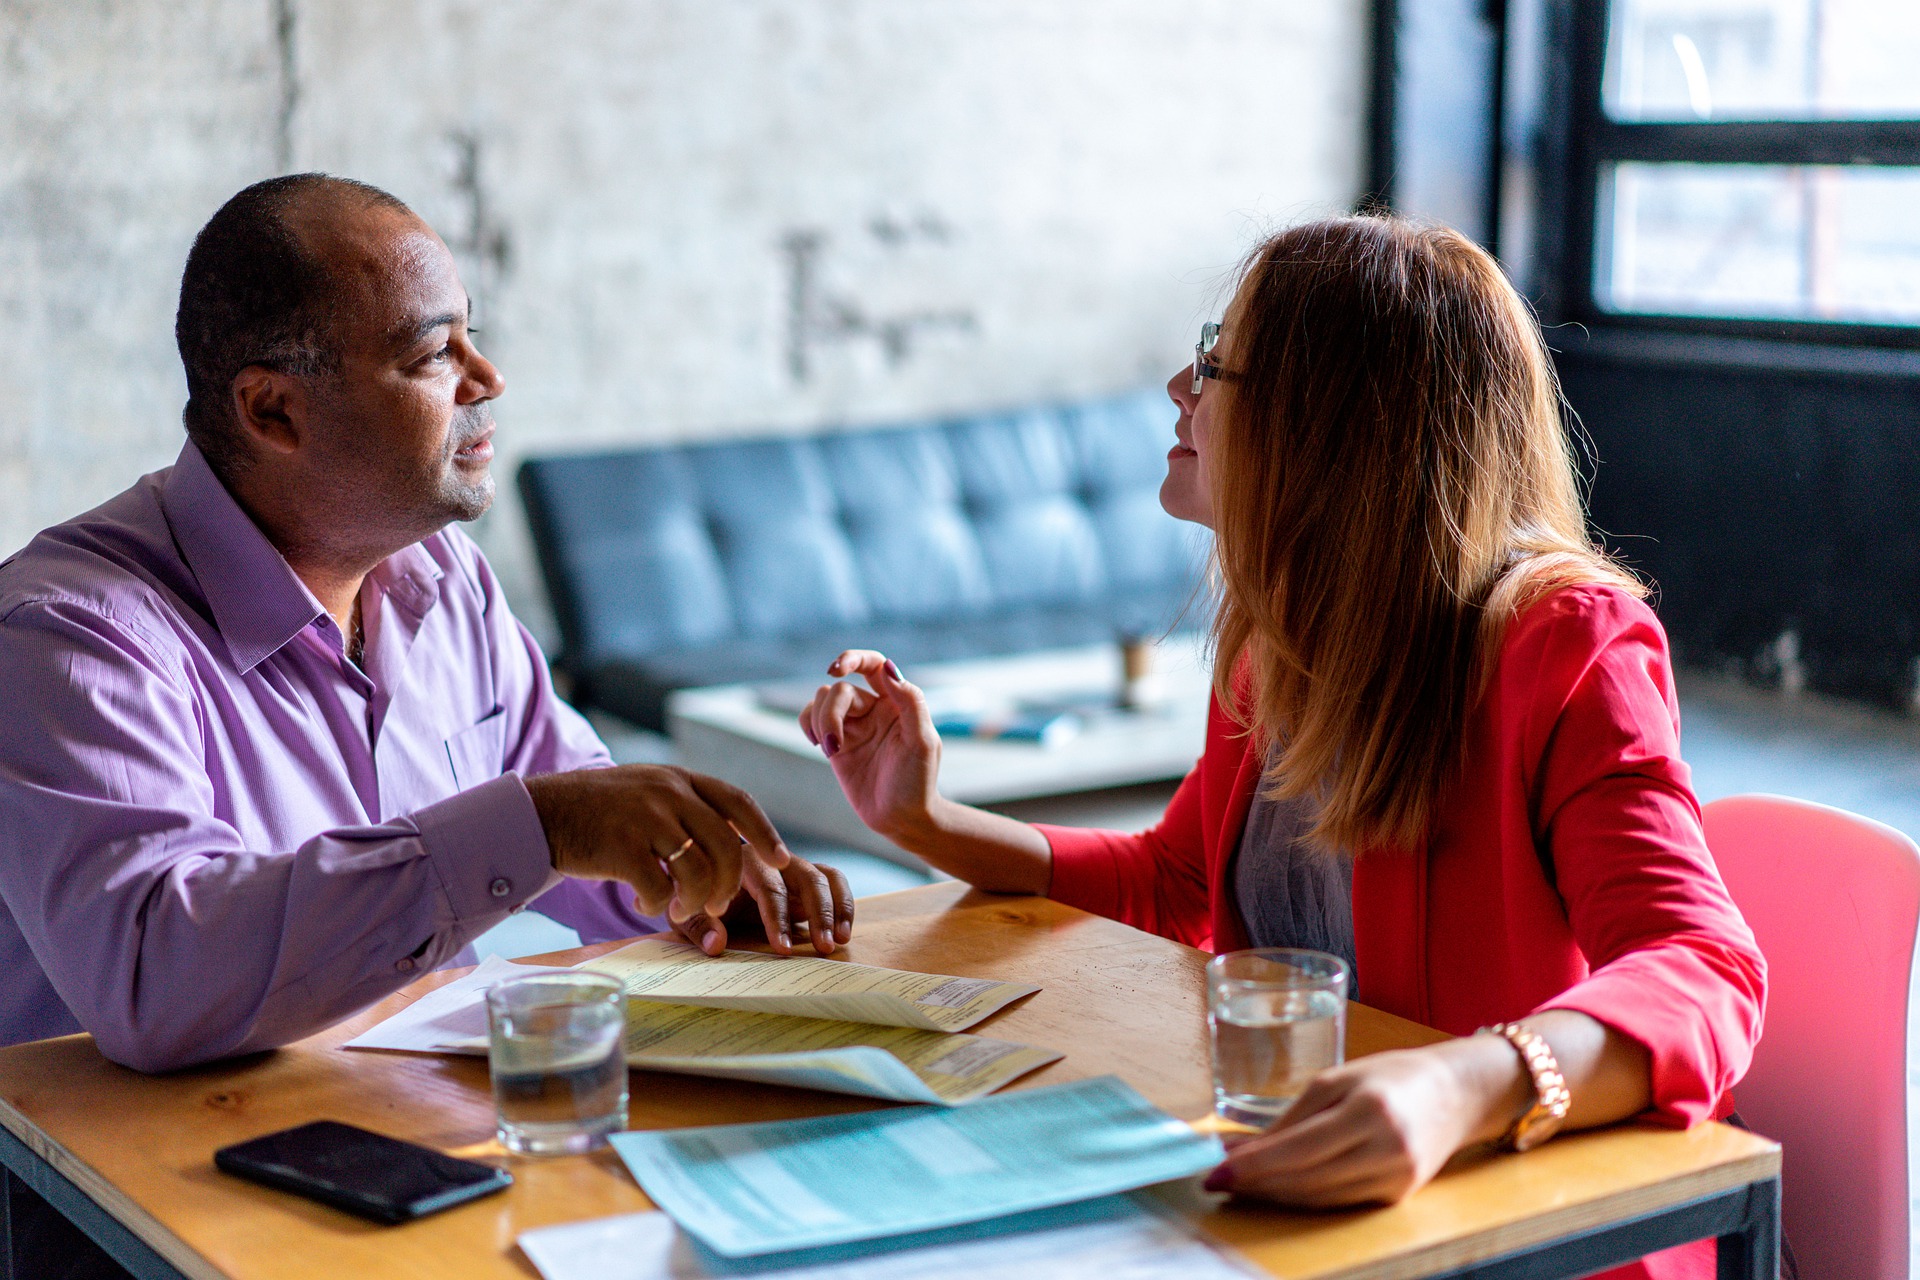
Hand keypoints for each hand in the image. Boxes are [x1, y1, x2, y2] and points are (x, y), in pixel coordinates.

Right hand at [524, 765, 789, 923]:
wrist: (544, 813)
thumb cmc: (602, 812)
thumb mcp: (648, 792)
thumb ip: (687, 809)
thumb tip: (736, 846)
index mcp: (679, 779)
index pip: (738, 802)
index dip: (765, 832)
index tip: (782, 860)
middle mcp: (668, 793)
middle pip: (725, 844)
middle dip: (730, 882)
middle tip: (719, 904)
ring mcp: (645, 818)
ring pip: (697, 870)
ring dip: (695, 900)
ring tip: (678, 907)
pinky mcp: (621, 847)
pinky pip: (658, 888)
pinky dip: (657, 904)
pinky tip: (643, 900)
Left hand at [669, 855, 855, 956]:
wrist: (700, 879)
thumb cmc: (694, 898)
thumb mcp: (684, 914)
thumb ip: (697, 928)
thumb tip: (716, 946)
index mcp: (742, 862)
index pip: (768, 888)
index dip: (778, 919)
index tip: (784, 949)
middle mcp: (771, 859)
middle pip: (804, 877)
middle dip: (817, 913)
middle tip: (824, 947)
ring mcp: (792, 866)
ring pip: (823, 877)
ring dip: (835, 909)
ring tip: (839, 942)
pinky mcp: (806, 874)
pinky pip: (834, 880)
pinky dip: (844, 903)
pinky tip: (845, 932)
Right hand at [799, 652, 941, 842]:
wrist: (902, 819)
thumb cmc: (919, 781)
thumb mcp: (922, 742)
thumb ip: (910, 702)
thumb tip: (888, 668)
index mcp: (898, 701)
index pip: (874, 665)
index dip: (853, 658)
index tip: (835, 670)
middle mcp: (874, 708)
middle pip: (840, 689)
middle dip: (831, 713)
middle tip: (833, 746)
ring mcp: (854, 725)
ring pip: (823, 701)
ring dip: (819, 722)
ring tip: (830, 750)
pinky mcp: (836, 743)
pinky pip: (812, 719)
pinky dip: (808, 725)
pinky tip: (820, 744)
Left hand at [1204, 1043, 1515, 1206]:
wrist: (1456, 1094)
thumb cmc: (1392, 1076)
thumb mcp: (1338, 1080)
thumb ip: (1291, 1116)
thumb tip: (1240, 1146)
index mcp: (1370, 1111)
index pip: (1299, 1149)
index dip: (1253, 1165)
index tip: (1216, 1171)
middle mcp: (1386, 1150)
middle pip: (1306, 1180)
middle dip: (1256, 1183)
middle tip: (1217, 1180)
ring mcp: (1395, 1179)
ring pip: (1319, 1197)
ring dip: (1274, 1194)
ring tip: (1239, 1184)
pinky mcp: (1397, 1196)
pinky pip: (1338, 1201)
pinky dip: (1303, 1196)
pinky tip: (1277, 1188)